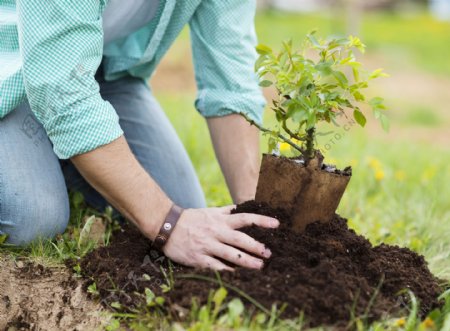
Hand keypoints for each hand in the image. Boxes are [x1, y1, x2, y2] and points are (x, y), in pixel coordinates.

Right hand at [162, 206, 278, 270]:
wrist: (167, 226)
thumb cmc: (191, 219)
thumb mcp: (209, 211)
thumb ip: (226, 211)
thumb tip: (241, 207)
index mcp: (220, 220)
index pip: (245, 218)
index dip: (261, 221)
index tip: (276, 224)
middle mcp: (216, 231)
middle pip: (240, 239)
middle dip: (256, 246)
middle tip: (269, 253)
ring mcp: (207, 245)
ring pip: (230, 254)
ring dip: (247, 261)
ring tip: (260, 266)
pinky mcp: (199, 258)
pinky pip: (216, 266)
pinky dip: (227, 271)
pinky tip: (238, 275)